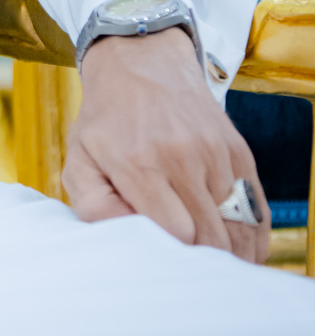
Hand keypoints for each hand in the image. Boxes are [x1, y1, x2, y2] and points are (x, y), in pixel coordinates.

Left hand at [64, 26, 268, 264]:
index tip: (163, 260)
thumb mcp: (79, 158)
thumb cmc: (107, 120)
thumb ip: (93, 205)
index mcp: (139, 162)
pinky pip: (257, 209)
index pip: (175, 234)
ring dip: (231, 254)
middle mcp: (182, 156)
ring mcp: (215, 152)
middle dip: (202, 261)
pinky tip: (241, 251)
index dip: (172, 256)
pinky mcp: (238, 152)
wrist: (141, 62)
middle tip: (189, 273)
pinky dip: (252, 237)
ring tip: (216, 268)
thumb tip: (126, 238)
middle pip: (210, 236)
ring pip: (238, 227)